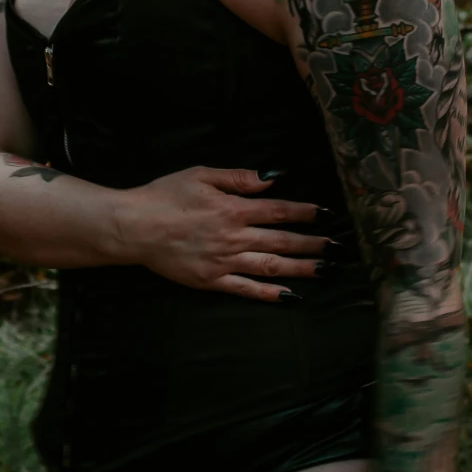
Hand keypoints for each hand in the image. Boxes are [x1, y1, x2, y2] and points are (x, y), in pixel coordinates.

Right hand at [115, 166, 326, 300]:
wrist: (134, 227)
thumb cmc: (164, 196)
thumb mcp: (202, 175)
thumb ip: (240, 178)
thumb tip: (273, 177)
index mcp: (233, 209)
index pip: (280, 211)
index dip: (306, 213)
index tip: (327, 215)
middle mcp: (234, 237)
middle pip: (282, 241)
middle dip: (312, 244)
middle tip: (337, 248)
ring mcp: (224, 262)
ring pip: (271, 266)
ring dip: (300, 269)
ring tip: (324, 270)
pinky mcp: (211, 281)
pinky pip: (246, 289)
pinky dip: (269, 293)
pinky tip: (290, 296)